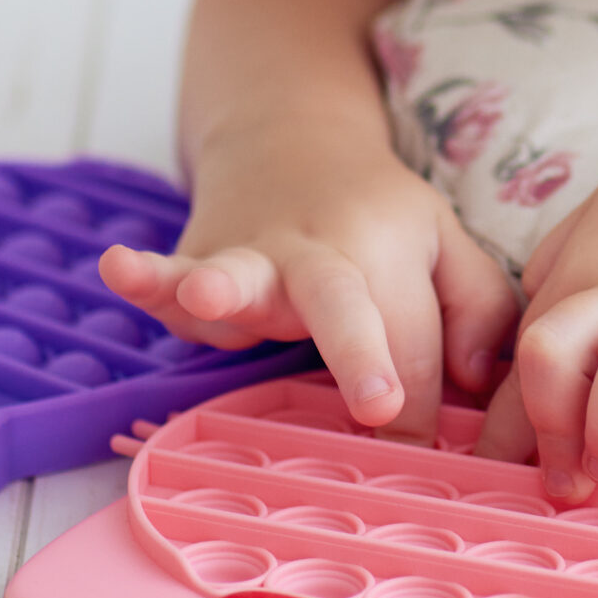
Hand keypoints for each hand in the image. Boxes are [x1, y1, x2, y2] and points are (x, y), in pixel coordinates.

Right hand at [100, 127, 517, 440]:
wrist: (291, 136)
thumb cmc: (377, 215)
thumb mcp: (445, 242)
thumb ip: (479, 307)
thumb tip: (473, 380)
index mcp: (393, 252)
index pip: (416, 345)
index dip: (424, 407)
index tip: (426, 461)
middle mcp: (323, 250)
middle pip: (346, 304)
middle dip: (363, 355)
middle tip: (381, 408)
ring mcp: (253, 253)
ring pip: (244, 272)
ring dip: (226, 286)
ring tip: (208, 294)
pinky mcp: (199, 258)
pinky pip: (168, 269)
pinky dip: (144, 272)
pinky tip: (118, 268)